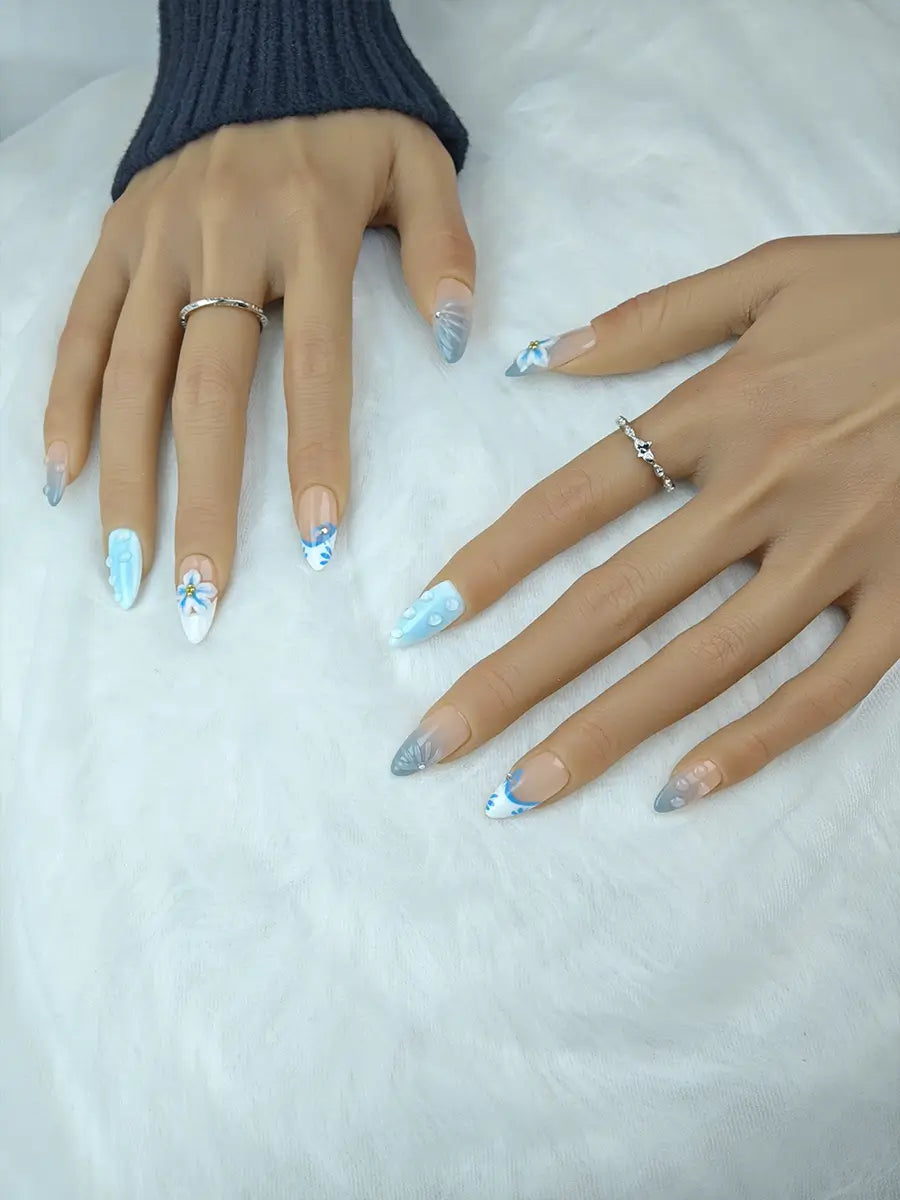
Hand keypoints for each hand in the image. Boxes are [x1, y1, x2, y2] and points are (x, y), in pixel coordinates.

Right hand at [42, 111, 474, 638]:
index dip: (315, 454)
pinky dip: (65, 403)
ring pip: (131, 374)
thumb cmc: (350, 127)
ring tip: (127, 569)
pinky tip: (62, 479)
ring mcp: (158, 241)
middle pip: (206, 390)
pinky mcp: (115, 238)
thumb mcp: (419, 163)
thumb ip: (443, 245)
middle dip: (201, 500)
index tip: (317, 543)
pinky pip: (79, 328)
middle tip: (201, 595)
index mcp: (310, 226)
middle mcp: (223, 238)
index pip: (315, 362)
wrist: (261, 51)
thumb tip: (453, 338)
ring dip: (124, 478)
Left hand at [388, 234, 899, 815]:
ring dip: (608, 732)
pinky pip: (831, 688)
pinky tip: (681, 790)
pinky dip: (758, 742)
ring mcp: (845, 550)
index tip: (421, 624)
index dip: (492, 564)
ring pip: (708, 662)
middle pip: (617, 601)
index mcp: (722, 410)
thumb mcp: (772, 271)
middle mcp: (769, 489)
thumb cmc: (895, 290)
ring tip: (524, 792)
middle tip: (432, 746)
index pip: (575, 500)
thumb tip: (533, 361)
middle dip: (515, 678)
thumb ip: (649, 318)